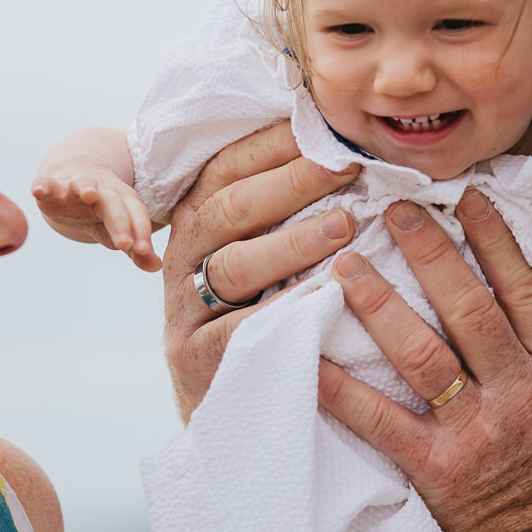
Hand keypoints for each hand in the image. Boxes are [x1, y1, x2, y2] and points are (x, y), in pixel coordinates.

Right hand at [31, 163, 161, 271]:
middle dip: (120, 221)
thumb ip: (136, 250)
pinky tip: (38, 191)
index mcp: (123, 202)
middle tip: (125, 244)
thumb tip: (156, 267)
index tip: (145, 250)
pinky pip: (47, 183)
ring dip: (87, 187)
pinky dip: (42, 185)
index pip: (136, 215)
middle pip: (113, 204)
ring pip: (84, 184)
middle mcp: (102, 191)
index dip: (141, 232)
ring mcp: (76, 186)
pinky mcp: (52, 187)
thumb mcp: (119, 232)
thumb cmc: (104, 214)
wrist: (77, 184)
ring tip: (90, 194)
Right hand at [164, 123, 357, 419]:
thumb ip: (280, 208)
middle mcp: (185, 258)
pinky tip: (324, 294)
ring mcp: (187, 311)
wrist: (229, 403)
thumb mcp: (256, 255)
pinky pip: (243, 328)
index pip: (229, 167)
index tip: (327, 127)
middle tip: (346, 166)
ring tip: (345, 225)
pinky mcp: (200, 358)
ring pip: (235, 265)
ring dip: (293, 242)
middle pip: (231, 208)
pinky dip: (284, 308)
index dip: (275, 144)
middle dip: (291, 182)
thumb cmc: (257, 312)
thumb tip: (341, 147)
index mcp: (198, 221)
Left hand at [317, 192, 531, 531]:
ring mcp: (476, 430)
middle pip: (468, 306)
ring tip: (345, 265)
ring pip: (421, 352)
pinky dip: (341, 389)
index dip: (494, 240)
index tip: (465, 199)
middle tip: (392, 210)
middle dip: (429, 252)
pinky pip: (380, 420)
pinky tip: (309, 358)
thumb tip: (521, 290)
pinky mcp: (437, 468)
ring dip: (379, 303)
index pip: (525, 290)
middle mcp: (518, 391)